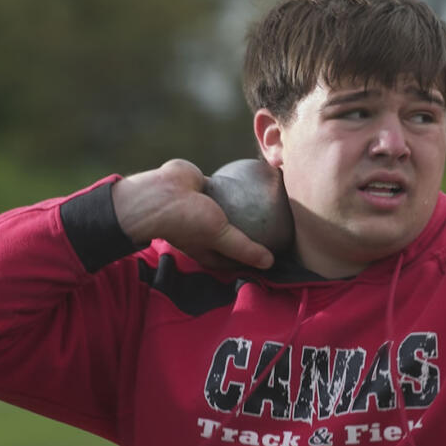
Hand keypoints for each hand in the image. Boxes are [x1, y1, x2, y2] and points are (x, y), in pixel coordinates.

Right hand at [110, 159, 274, 269]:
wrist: (159, 192)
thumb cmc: (184, 220)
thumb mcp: (218, 237)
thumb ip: (244, 249)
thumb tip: (270, 263)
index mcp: (211, 251)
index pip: (241, 258)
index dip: (260, 257)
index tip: (283, 253)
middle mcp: (211, 233)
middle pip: (242, 234)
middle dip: (260, 233)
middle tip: (287, 226)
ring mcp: (211, 211)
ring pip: (239, 211)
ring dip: (254, 209)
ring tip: (281, 204)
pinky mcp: (211, 190)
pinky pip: (232, 190)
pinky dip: (245, 188)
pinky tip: (266, 182)